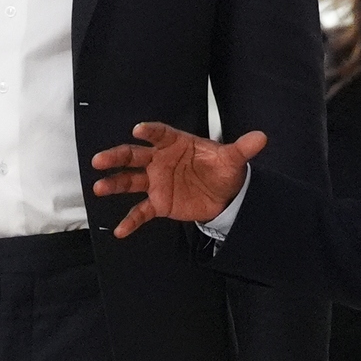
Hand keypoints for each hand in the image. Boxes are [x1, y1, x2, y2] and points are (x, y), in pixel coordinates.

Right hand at [90, 123, 266, 238]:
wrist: (223, 194)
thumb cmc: (222, 169)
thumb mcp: (233, 159)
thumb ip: (243, 149)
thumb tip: (262, 137)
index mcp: (175, 144)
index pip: (159, 135)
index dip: (149, 132)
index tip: (138, 130)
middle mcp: (160, 161)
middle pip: (134, 156)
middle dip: (116, 157)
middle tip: (100, 159)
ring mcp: (156, 182)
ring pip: (130, 181)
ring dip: (114, 184)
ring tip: (99, 187)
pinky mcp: (159, 203)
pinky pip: (141, 212)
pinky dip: (131, 221)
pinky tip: (120, 231)